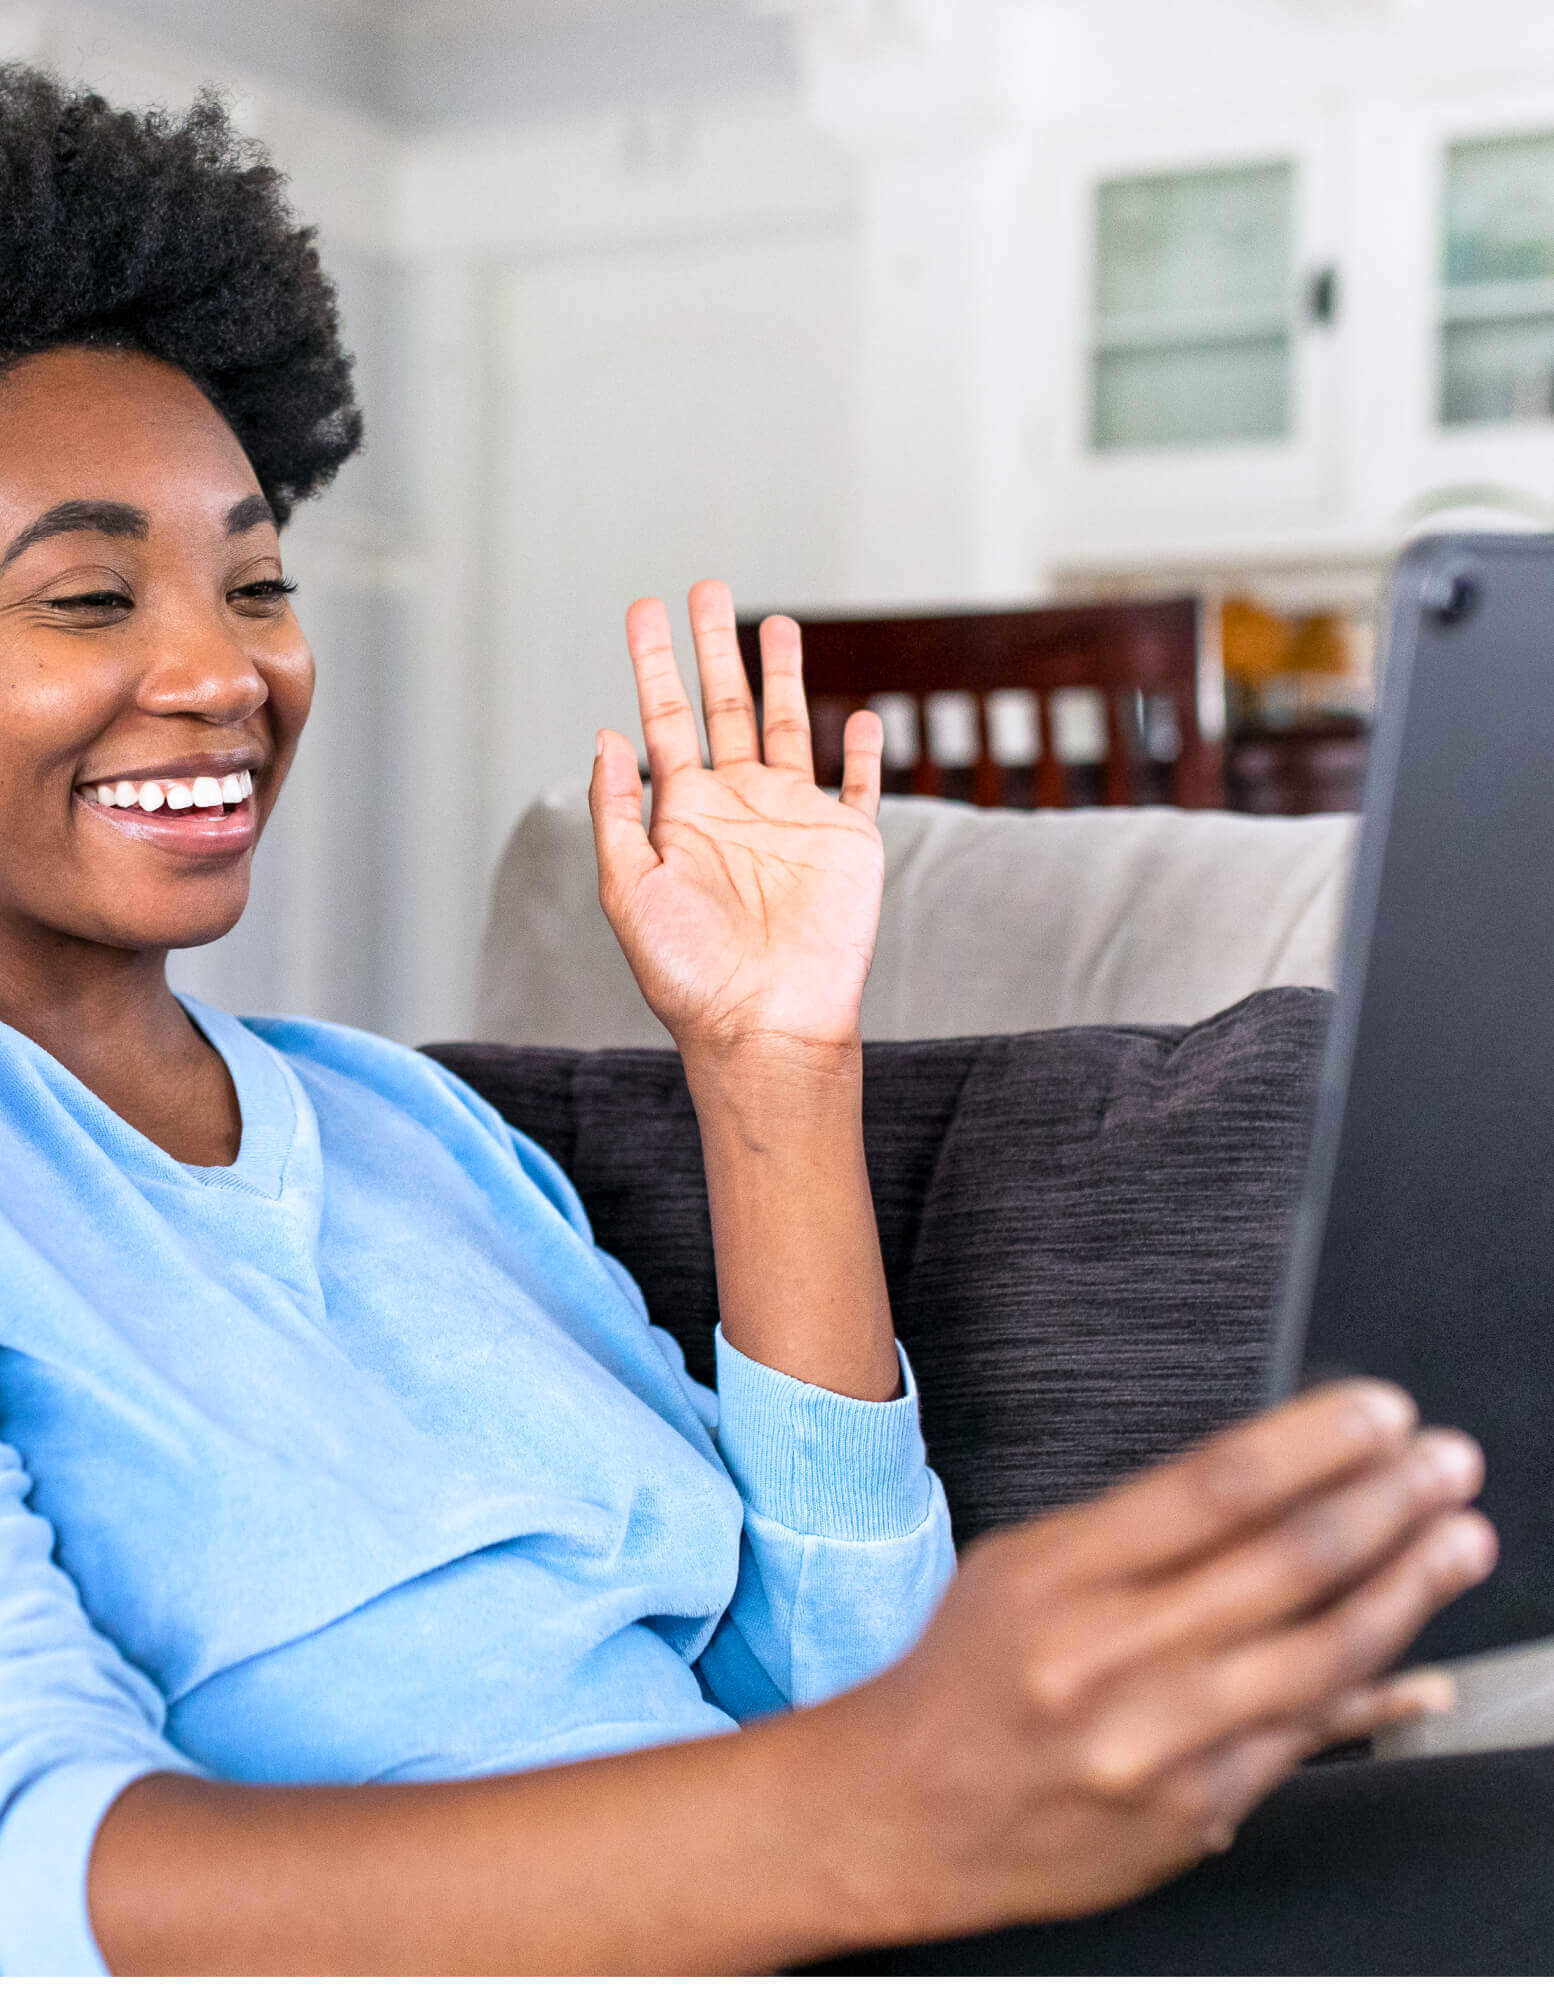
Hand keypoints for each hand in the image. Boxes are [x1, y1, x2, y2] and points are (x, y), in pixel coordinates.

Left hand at [588, 580, 884, 1064]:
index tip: (644, 609)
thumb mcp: (629, 888)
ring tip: (776, 624)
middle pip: (725, 705)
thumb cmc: (688, 973)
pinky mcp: (847, 842)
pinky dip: (863, 749)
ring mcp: (794, 820)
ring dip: (783, 675)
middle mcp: (738, 806)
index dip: (653, 663)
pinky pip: (858, 785)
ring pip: (790, 727)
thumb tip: (607, 733)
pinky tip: (861, 717)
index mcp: (683, 813)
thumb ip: (619, 810)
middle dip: (714, 647)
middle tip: (705, 587)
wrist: (765, 1025)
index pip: (663, 718)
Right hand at [812, 1379, 1494, 1946]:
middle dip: (1386, 1504)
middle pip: (1281, 1565)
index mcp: (1058, 1576)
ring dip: (1406, 1590)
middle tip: (1448, 1463)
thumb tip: (1278, 1482)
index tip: (1382, 1412)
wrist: (904, 1813)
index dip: (1315, 1442)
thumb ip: (1141, 1531)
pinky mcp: (1192, 1818)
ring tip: (1460, 1541)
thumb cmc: (967, 1675)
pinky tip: (1424, 1668)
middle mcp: (1108, 1661)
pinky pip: (1307, 1747)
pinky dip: (1376, 1699)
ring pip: (1316, 1657)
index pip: (1212, 1488)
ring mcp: (1158, 1747)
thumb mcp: (1024, 1565)